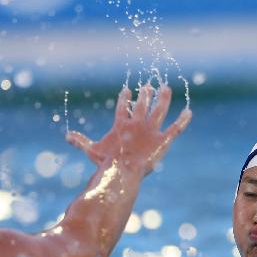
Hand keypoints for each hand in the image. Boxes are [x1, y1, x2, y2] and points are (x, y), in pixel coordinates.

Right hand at [65, 83, 191, 175]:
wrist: (122, 170)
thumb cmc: (106, 162)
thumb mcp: (92, 150)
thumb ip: (80, 141)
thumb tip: (66, 136)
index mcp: (122, 124)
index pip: (123, 107)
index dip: (125, 98)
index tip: (127, 90)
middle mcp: (138, 124)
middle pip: (143, 105)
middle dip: (146, 95)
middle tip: (148, 87)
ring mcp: (151, 131)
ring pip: (160, 110)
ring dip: (164, 98)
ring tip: (166, 88)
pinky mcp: (163, 140)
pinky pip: (176, 128)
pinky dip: (183, 120)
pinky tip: (189, 113)